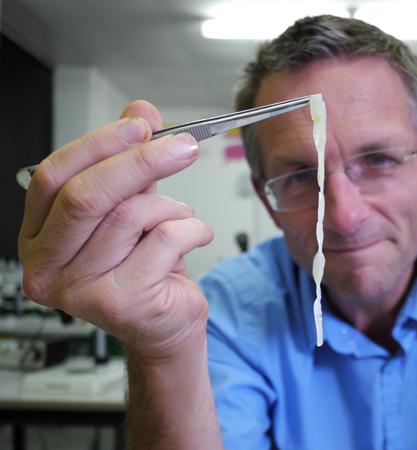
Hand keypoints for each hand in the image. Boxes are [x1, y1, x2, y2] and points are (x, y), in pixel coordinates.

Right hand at [18, 100, 213, 358]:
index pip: (53, 178)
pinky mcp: (119, 304)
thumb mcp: (132, 204)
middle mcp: (47, 267)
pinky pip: (163, 241)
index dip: (98, 145)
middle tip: (181, 145)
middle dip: (140, 161)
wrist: (164, 322)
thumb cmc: (143, 266)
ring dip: (170, 206)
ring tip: (182, 214)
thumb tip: (139, 111)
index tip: (139, 125)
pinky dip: (192, 228)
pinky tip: (195, 234)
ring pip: (129, 216)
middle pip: (86, 196)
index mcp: (39, 236)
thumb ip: (130, 160)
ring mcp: (79, 290)